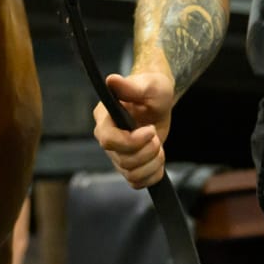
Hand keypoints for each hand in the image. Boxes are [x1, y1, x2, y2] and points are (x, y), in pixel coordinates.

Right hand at [93, 70, 175, 189]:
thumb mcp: (149, 85)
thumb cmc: (152, 89)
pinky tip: (158, 159)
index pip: (109, 140)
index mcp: (105, 118)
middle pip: (123, 160)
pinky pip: (137, 182)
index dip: (131, 141)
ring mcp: (116, 154)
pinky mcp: (128, 165)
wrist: (159, 101)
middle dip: (147, 151)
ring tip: (158, 145)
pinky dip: (152, 175)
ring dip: (152, 163)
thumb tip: (111, 80)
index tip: (151, 130)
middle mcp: (107, 138)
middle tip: (156, 134)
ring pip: (131, 174)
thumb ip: (131, 86)